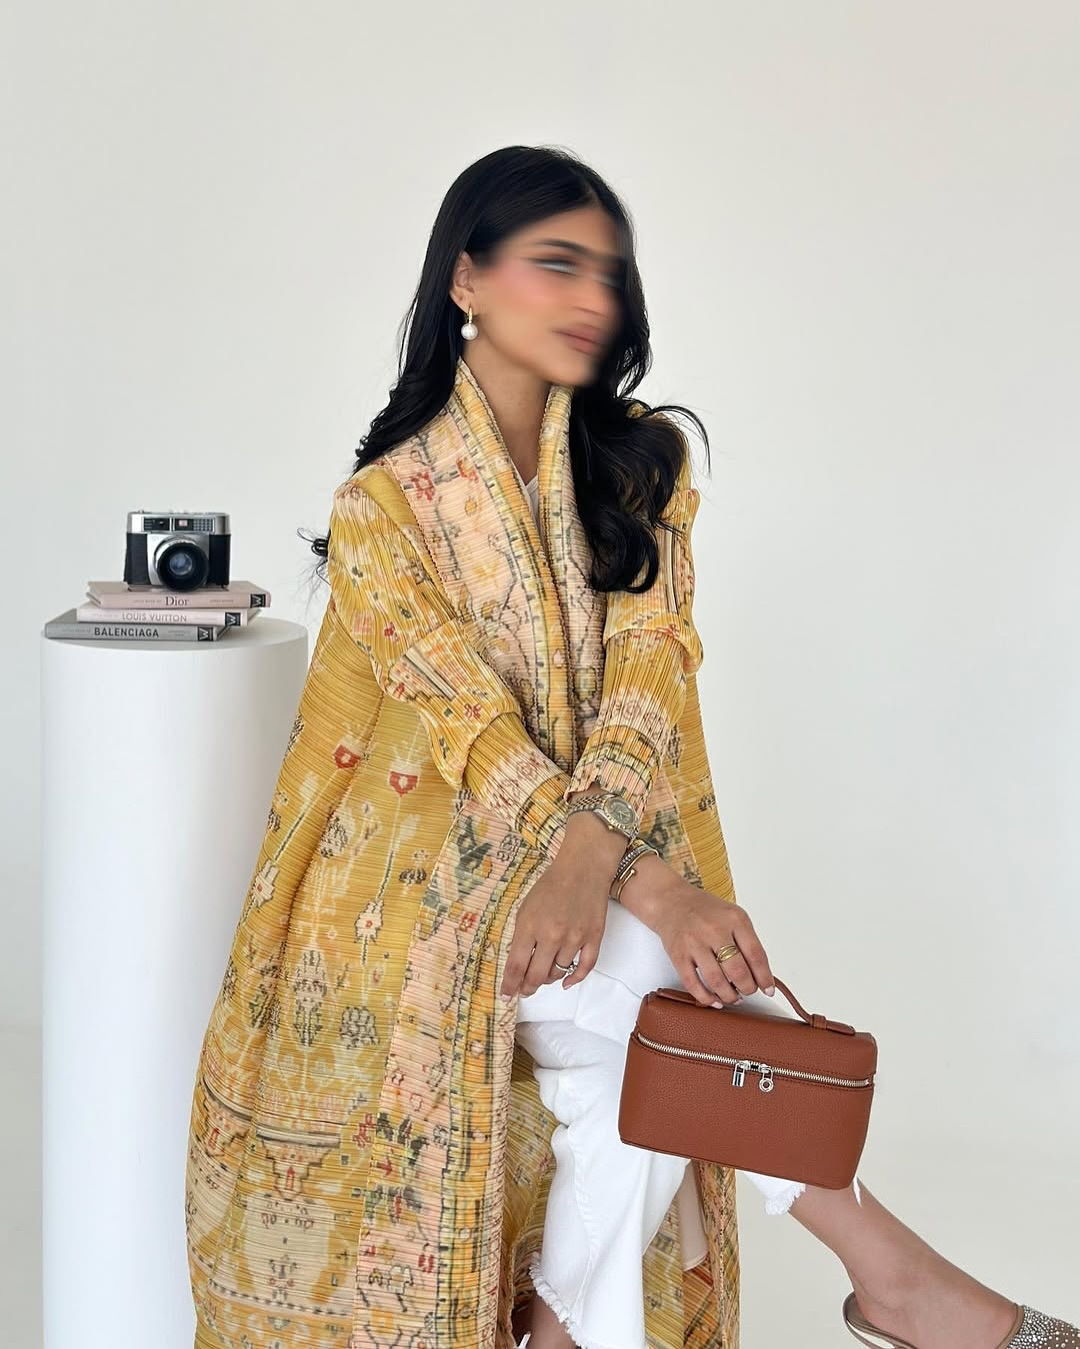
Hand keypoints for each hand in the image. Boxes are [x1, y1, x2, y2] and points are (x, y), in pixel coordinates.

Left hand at [499, 851, 612, 1000]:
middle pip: (537, 976)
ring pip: (559, 973)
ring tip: (543, 977)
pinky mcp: (594, 938)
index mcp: (530, 925)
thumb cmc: (550, 885)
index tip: (507, 995)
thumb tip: (515, 960)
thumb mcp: (525, 907)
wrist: (583, 869)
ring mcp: (575, 938)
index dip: (510, 985)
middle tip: (524, 991)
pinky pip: (585, 968)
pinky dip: (575, 979)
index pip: (516, 966)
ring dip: (548, 980)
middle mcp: (552, 935)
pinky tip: (566, 983)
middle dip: (528, 988)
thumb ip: (520, 934)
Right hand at [649, 874, 775, 1006]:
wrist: (672, 901)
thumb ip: (747, 941)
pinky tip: (714, 1000)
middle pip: (738, 971)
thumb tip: (760, 974)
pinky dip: (706, 998)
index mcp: (734, 919)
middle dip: (747, 988)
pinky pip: (693, 984)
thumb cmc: (705, 911)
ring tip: (733, 997)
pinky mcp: (678, 955)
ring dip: (729, 995)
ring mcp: (695, 943)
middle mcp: (715, 930)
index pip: (756, 954)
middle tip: (748, 991)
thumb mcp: (733, 916)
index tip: (768, 989)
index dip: (764, 977)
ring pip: (717, 980)